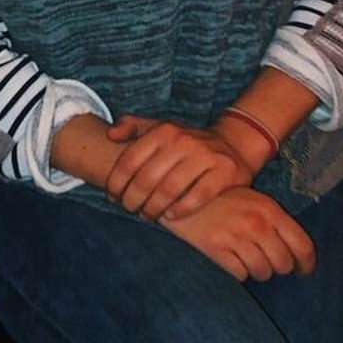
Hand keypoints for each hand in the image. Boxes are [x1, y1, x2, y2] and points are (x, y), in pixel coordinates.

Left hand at [104, 116, 252, 220]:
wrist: (232, 144)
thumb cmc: (186, 142)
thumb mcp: (159, 128)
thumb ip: (132, 126)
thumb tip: (110, 135)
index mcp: (164, 130)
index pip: (130, 160)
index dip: (116, 182)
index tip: (112, 196)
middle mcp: (183, 140)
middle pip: (147, 178)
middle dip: (132, 199)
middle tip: (129, 209)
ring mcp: (205, 155)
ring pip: (170, 189)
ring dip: (153, 208)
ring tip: (147, 215)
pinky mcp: (225, 171)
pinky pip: (198, 196)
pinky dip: (181, 209)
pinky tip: (171, 216)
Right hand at [164, 186, 315, 280]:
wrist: (178, 192)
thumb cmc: (219, 199)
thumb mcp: (251, 200)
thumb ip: (274, 221)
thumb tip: (296, 255)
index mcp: (269, 209)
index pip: (302, 246)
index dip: (306, 265)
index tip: (302, 272)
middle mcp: (256, 223)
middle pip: (282, 264)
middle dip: (275, 268)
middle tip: (265, 262)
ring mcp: (235, 236)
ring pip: (261, 273)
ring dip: (254, 271)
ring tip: (243, 258)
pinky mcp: (215, 249)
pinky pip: (239, 275)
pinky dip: (236, 272)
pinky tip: (227, 259)